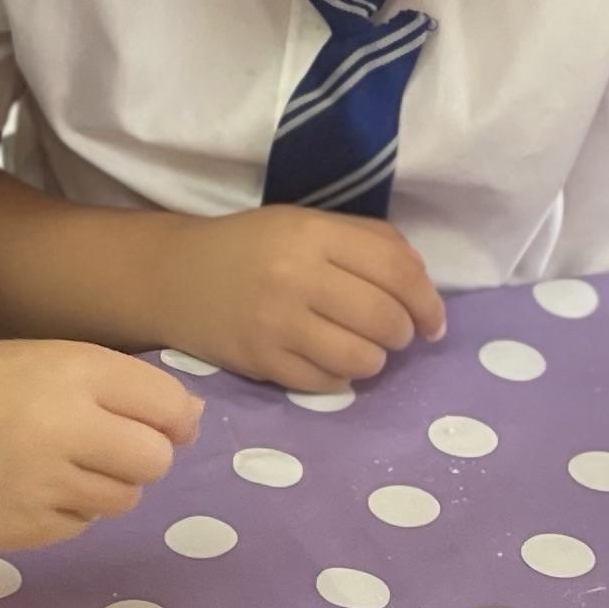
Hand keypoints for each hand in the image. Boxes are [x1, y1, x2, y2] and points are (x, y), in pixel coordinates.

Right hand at [0, 340, 202, 548]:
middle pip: (155, 461)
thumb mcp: (51, 361)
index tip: (151, 420)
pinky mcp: (24, 531)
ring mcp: (40, 487)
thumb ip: (126, 386)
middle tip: (100, 443)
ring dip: (106, 485)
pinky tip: (28, 486)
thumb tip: (193, 423)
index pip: (166, 407)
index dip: (170, 418)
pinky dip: (68, 510)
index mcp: (70, 373)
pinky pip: (82, 526)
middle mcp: (59, 429)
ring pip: (124, 500)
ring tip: (58, 463)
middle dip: (140, 455)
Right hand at [161, 206, 446, 390]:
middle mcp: (295, 275)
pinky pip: (326, 383)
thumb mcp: (306, 224)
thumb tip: (423, 284)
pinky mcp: (260, 361)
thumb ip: (367, 242)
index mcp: (312, 232)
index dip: (428, 301)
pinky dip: (340, 378)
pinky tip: (331, 362)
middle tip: (396, 335)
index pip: (397, 270)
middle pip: (384, 318)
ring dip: (375, 360)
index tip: (433, 321)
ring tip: (363, 349)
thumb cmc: (252, 249)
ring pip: (361, 358)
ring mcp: (276, 323)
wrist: (174, 277)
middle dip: (403, 334)